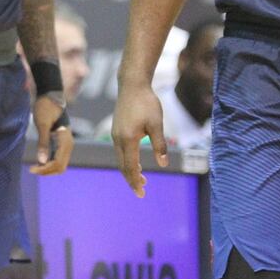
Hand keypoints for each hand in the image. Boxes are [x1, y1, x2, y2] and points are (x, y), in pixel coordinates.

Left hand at [29, 93, 73, 175]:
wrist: (50, 95)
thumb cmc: (46, 107)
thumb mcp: (42, 124)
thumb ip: (43, 143)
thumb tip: (42, 161)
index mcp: (65, 140)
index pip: (57, 163)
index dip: (45, 169)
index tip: (31, 169)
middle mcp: (68, 144)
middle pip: (60, 167)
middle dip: (47, 171)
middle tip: (32, 170)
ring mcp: (66, 143)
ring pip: (60, 164)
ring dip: (48, 168)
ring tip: (34, 167)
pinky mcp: (61, 141)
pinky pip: (58, 158)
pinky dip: (49, 162)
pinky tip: (39, 161)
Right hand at [111, 83, 167, 197]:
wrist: (132, 85)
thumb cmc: (147, 103)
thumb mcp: (157, 124)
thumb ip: (160, 145)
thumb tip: (163, 164)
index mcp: (128, 140)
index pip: (130, 167)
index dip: (135, 181)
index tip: (141, 193)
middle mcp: (118, 139)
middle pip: (123, 166)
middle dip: (132, 180)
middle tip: (141, 192)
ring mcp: (115, 134)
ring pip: (120, 159)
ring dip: (129, 170)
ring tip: (141, 179)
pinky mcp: (116, 130)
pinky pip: (120, 151)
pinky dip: (126, 160)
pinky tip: (134, 162)